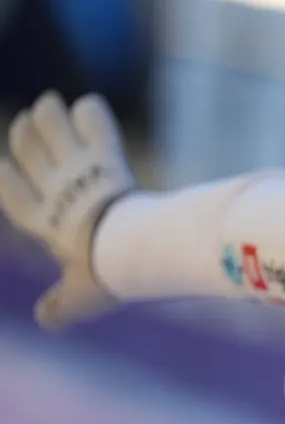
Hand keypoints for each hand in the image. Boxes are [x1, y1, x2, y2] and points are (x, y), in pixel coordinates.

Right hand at [0, 91, 135, 328]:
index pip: (18, 200)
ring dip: (51, 117)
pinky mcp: (109, 160)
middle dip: (27, 137)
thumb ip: (62, 306)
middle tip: (28, 119)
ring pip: (56, 133)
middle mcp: (58, 193)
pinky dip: (92, 115)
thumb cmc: (105, 273)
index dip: (7, 182)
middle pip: (33, 156)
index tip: (0, 166)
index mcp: (48, 224)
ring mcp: (81, 173)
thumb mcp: (81, 297)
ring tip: (50, 102)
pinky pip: (97, 130)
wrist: (132, 248)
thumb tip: (44, 320)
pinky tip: (91, 105)